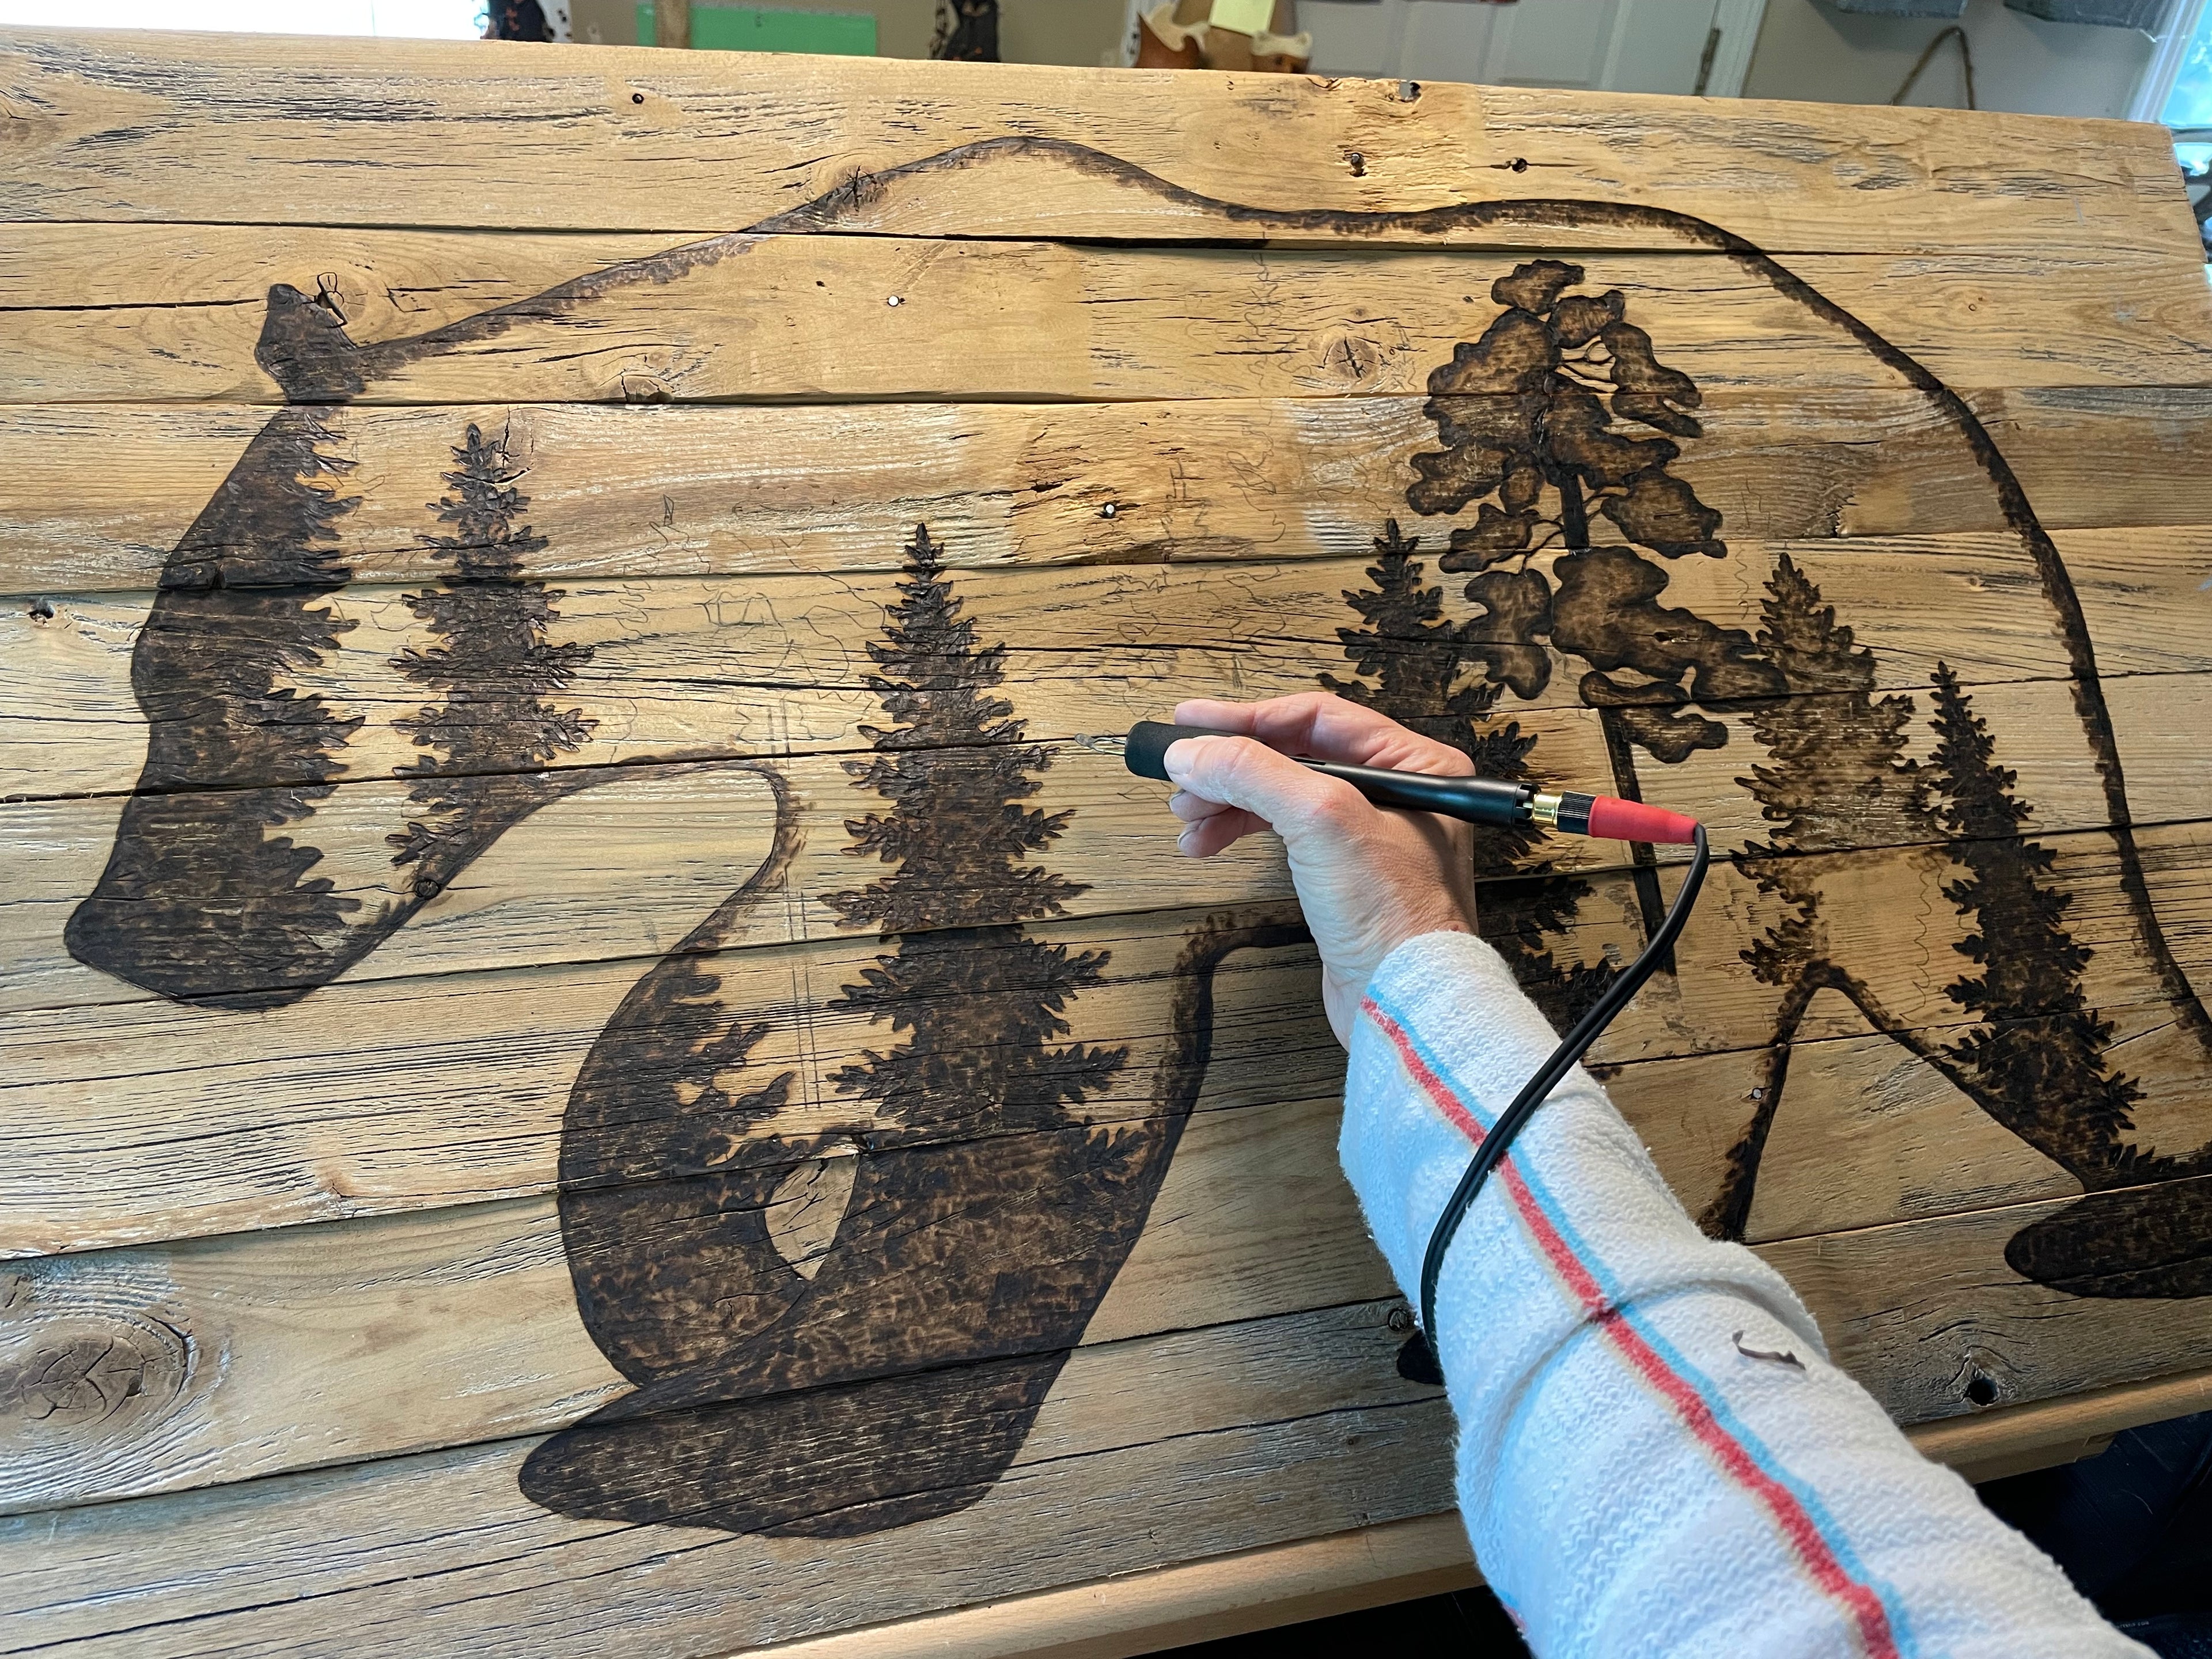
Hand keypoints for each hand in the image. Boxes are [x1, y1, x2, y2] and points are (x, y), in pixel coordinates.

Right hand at [1163, 692, 1478, 1046]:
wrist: (1402, 1003)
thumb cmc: (1394, 916)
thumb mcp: (1321, 820)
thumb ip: (1254, 772)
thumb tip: (1192, 751)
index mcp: (1414, 765)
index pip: (1318, 717)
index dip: (1247, 717)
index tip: (1192, 722)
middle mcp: (1397, 794)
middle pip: (1294, 756)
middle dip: (1231, 765)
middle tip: (1180, 772)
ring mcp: (1368, 837)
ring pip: (1281, 796)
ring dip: (1227, 802)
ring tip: (1187, 818)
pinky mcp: (1344, 877)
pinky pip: (1283, 835)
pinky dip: (1241, 833)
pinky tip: (1207, 843)